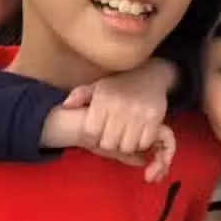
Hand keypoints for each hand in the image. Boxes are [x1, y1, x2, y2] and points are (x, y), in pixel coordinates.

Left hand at [63, 60, 177, 180]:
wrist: (150, 74)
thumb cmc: (118, 84)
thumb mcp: (97, 86)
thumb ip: (79, 95)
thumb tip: (65, 106)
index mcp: (103, 98)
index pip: (91, 131)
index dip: (91, 138)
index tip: (95, 135)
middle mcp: (120, 105)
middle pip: (108, 142)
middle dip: (107, 144)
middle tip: (110, 138)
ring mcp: (139, 112)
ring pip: (127, 146)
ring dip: (124, 145)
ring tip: (123, 138)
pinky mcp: (155, 117)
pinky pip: (144, 142)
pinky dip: (140, 143)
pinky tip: (137, 135)